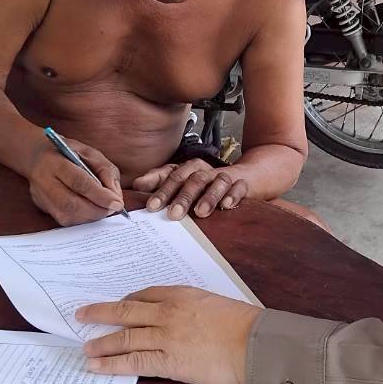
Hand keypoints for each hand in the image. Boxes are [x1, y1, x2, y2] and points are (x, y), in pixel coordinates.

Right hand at [27, 136, 124, 225]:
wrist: (37, 156)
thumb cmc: (68, 153)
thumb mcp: (90, 153)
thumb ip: (105, 171)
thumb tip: (115, 196)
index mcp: (56, 161)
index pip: (79, 182)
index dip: (100, 196)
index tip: (117, 203)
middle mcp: (44, 181)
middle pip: (71, 204)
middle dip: (97, 210)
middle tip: (112, 209)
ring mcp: (40, 196)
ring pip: (66, 216)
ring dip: (90, 217)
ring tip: (103, 209)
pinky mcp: (42, 207)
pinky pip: (64, 220)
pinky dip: (82, 220)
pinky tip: (90, 212)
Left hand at [76, 287, 261, 383]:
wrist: (254, 343)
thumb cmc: (244, 325)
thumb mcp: (214, 304)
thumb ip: (193, 309)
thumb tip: (184, 320)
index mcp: (181, 295)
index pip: (145, 294)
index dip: (126, 301)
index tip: (116, 306)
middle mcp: (167, 312)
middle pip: (126, 311)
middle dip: (101, 313)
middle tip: (82, 315)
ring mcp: (165, 337)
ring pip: (124, 337)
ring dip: (102, 342)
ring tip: (86, 348)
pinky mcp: (168, 362)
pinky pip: (133, 361)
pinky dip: (112, 363)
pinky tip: (98, 366)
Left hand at [132, 159, 249, 219]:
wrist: (246, 176)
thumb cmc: (208, 183)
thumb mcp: (183, 181)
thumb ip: (160, 182)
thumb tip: (136, 185)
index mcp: (189, 169)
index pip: (172, 176)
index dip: (162, 190)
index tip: (151, 207)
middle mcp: (206, 170)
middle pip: (193, 180)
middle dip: (183, 197)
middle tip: (173, 214)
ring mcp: (225, 177)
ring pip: (217, 182)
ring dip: (209, 196)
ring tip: (200, 212)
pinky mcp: (243, 184)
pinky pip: (239, 187)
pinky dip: (233, 195)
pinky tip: (226, 206)